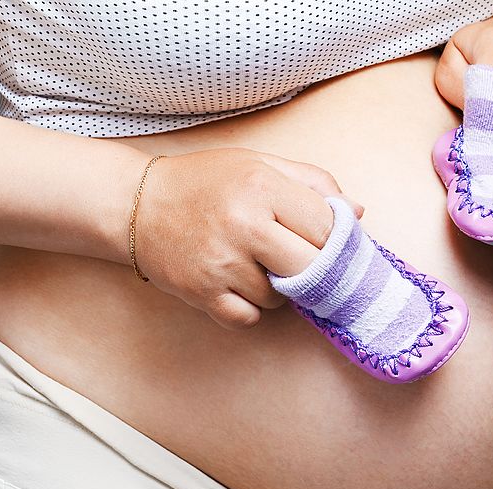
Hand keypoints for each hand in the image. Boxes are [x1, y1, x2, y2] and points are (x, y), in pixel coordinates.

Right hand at [136, 148, 362, 329]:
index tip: (329, 242)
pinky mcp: (201, 293)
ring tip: (259, 265)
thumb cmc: (206, 183)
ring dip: (279, 289)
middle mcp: (244, 225)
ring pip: (280, 298)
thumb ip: (312, 182)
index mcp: (263, 187)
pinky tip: (239, 286)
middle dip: (313, 269)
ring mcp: (221, 264)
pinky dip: (250, 309)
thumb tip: (355, 213)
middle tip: (301, 260)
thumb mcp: (260, 164)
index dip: (335, 239)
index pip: (327, 227)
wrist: (137, 205)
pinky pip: (248, 319)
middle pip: (312, 268)